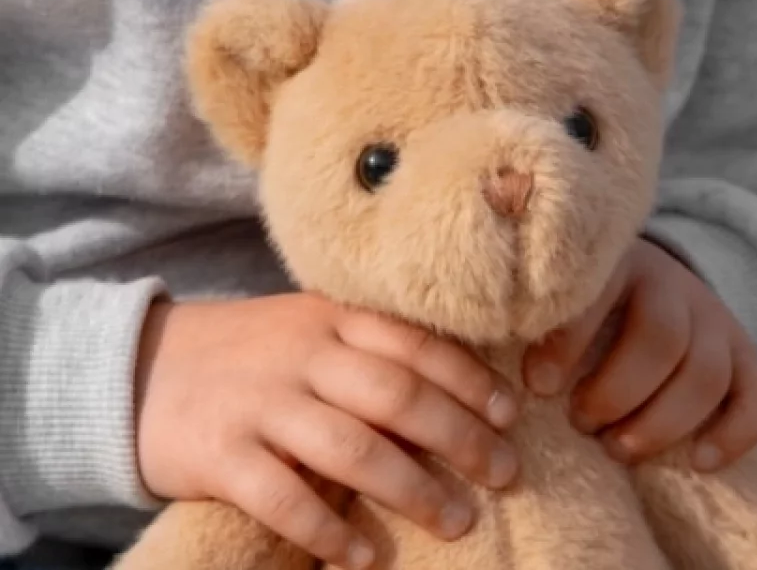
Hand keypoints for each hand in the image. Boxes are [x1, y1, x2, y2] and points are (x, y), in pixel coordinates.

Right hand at [134, 293, 520, 569]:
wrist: (138, 370)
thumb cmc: (249, 355)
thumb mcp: (309, 330)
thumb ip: (369, 348)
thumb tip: (459, 389)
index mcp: (330, 318)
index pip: (415, 344)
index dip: (470, 379)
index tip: (512, 413)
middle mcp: (302, 354)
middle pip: (396, 395)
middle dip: (460, 436)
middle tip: (505, 472)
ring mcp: (260, 403)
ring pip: (351, 447)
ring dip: (411, 489)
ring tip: (456, 521)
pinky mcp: (219, 454)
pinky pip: (283, 498)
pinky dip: (329, 530)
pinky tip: (364, 556)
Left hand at [522, 239, 756, 471]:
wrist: (645, 282)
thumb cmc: (576, 304)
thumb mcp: (552, 292)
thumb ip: (525, 311)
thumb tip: (471, 352)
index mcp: (617, 263)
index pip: (601, 291)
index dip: (569, 342)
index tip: (537, 385)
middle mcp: (673, 285)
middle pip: (661, 338)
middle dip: (617, 391)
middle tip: (580, 422)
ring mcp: (715, 320)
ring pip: (707, 372)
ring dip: (662, 421)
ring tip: (618, 448)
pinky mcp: (747, 357)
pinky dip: (735, 433)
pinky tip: (699, 461)